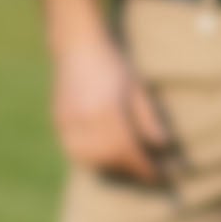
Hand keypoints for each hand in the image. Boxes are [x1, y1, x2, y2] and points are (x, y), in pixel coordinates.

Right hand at [53, 36, 173, 180]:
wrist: (78, 45)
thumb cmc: (114, 65)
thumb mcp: (138, 90)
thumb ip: (148, 120)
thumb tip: (162, 147)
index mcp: (108, 112)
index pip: (129, 151)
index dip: (145, 167)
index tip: (160, 175)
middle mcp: (86, 121)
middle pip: (109, 159)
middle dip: (129, 170)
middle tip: (146, 173)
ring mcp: (68, 122)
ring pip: (89, 160)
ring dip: (110, 168)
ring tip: (126, 167)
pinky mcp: (58, 121)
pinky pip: (75, 150)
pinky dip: (90, 159)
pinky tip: (104, 156)